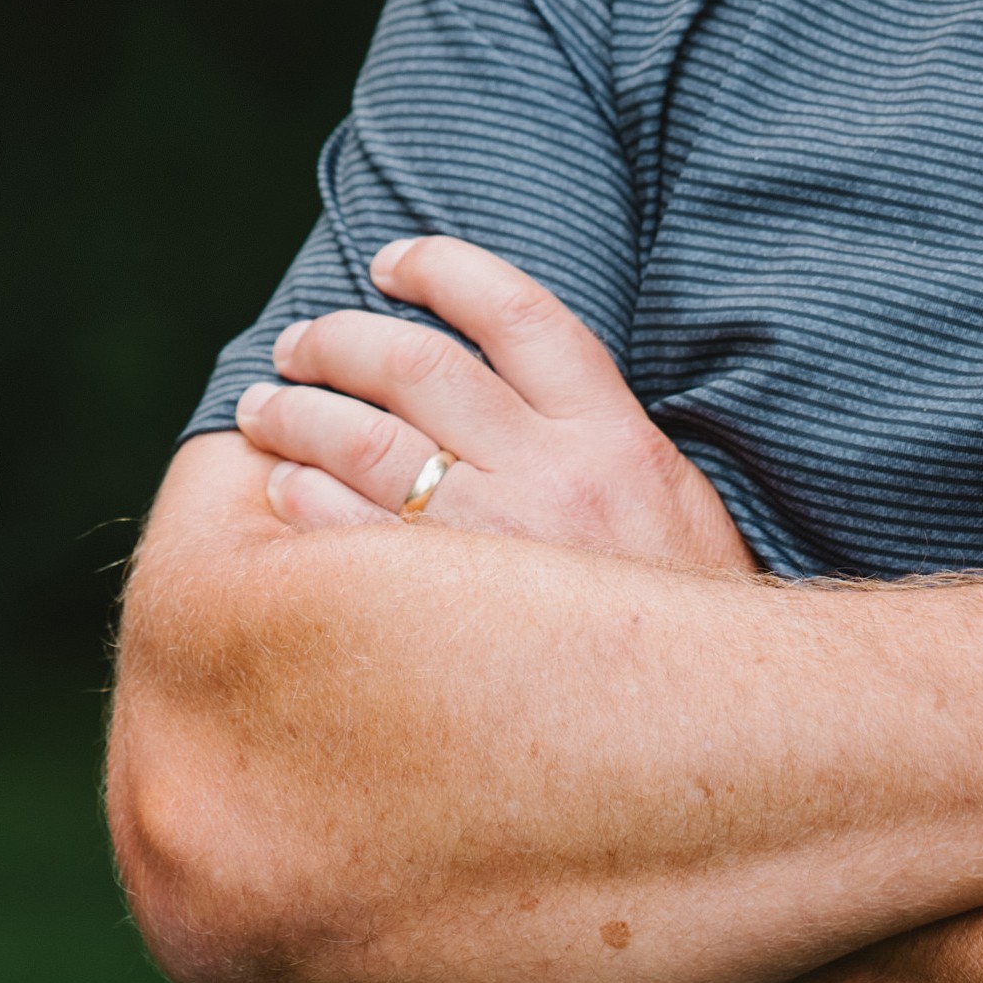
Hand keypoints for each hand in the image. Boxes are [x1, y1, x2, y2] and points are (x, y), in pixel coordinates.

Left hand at [232, 236, 755, 575]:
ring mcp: (498, 546)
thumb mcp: (665, 493)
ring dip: (298, 414)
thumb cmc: (681, 607)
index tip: (392, 259)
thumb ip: (589, 434)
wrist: (716, 723)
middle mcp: (554, 474)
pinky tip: (283, 492)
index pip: (517, 311)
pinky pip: (347, 538)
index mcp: (613, 433)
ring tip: (266, 408)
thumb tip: (495, 384)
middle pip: (420, 367)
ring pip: (368, 443)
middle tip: (298, 344)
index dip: (444, 269)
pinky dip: (302, 501)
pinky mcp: (450, 616)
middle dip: (340, 341)